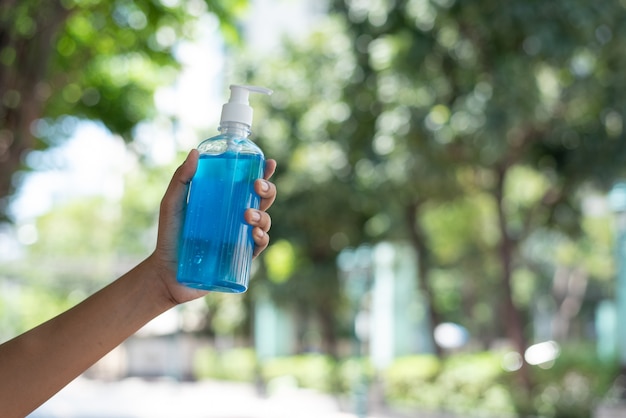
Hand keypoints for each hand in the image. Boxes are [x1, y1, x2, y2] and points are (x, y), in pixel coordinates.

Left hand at [151, 149, 277, 304]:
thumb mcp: (172, 204)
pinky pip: (259, 245)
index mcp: (226, 201)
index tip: (268, 164)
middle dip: (268, 190)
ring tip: (248, 215)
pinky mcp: (241, 257)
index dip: (263, 173)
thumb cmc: (169, 235)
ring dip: (263, 215)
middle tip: (257, 185)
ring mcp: (241, 237)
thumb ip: (181, 179)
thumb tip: (195, 152)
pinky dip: (262, 237)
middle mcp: (237, 217)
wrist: (166, 271)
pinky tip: (255, 233)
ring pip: (265, 221)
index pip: (249, 184)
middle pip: (263, 199)